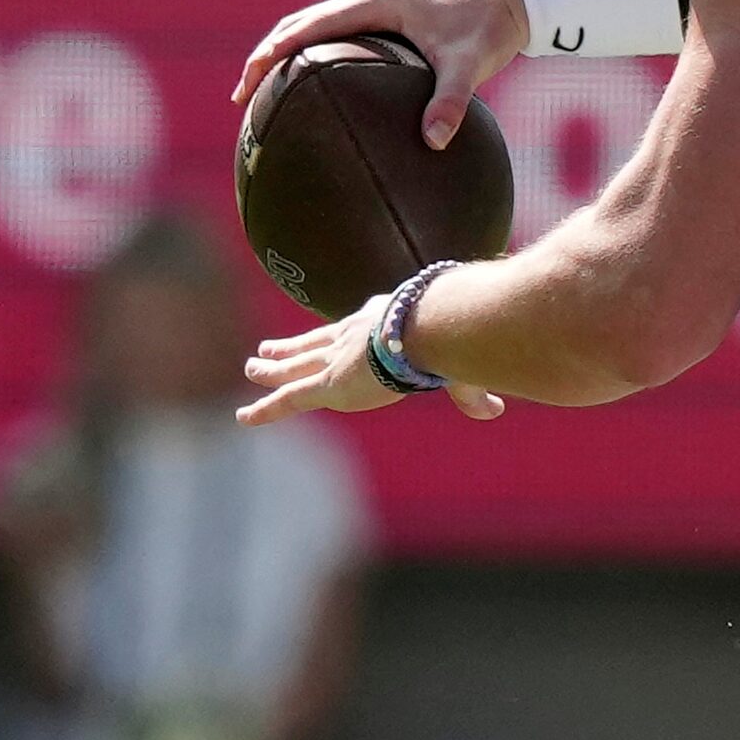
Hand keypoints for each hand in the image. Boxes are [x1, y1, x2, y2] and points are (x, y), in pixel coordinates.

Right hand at [234, 0, 530, 149]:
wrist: (512, 2)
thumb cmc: (488, 28)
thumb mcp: (470, 66)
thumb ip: (451, 102)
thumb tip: (434, 143)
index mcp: (375, 2)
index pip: (307, 26)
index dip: (273, 53)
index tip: (249, 83)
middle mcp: (368, 1)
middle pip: (299, 27)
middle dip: (267, 58)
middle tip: (243, 99)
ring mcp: (374, 9)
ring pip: (314, 30)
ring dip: (286, 57)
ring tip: (262, 96)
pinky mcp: (384, 22)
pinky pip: (337, 38)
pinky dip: (314, 59)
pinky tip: (311, 91)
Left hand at [238, 293, 505, 426]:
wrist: (426, 325)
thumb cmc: (447, 336)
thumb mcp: (456, 366)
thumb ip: (468, 392)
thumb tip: (495, 411)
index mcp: (381, 323)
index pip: (353, 328)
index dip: (341, 331)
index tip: (333, 328)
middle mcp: (352, 336)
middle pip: (315, 343)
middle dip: (291, 346)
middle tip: (265, 348)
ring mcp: (336, 360)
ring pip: (295, 366)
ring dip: (272, 368)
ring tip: (251, 367)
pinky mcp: (327, 385)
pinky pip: (289, 400)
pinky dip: (267, 409)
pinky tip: (244, 416)